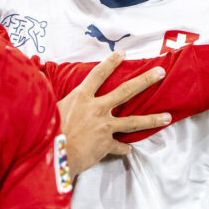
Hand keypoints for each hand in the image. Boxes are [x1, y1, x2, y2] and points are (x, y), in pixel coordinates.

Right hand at [57, 52, 172, 175]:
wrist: (53, 155)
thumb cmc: (46, 131)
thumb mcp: (48, 107)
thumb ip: (55, 97)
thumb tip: (41, 82)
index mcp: (81, 97)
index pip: (98, 75)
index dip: (110, 63)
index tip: (122, 53)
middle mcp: (96, 109)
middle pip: (126, 91)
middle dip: (145, 81)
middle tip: (160, 73)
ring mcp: (104, 126)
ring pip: (133, 122)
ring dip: (152, 119)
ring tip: (168, 117)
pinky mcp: (105, 144)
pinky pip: (119, 146)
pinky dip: (124, 148)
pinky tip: (129, 150)